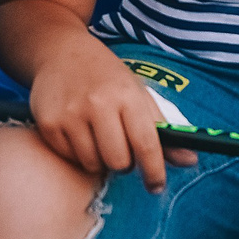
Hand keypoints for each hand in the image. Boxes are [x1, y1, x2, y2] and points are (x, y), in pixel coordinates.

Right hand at [28, 42, 196, 190]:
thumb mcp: (137, 93)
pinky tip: (78, 133)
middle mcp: (98, 104)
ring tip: (98, 139)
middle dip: (123, 164)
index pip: (146, 144)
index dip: (154, 171)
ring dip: (99, 160)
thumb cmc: (106, 77)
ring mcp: (70, 113)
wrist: (60, 51)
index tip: (156, 186)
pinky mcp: (48, 122)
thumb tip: (190, 160)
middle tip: (120, 150)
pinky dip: (77, 153)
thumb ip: (163, 129)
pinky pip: (69, 158)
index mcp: (127, 95)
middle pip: (118, 162)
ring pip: (92, 164)